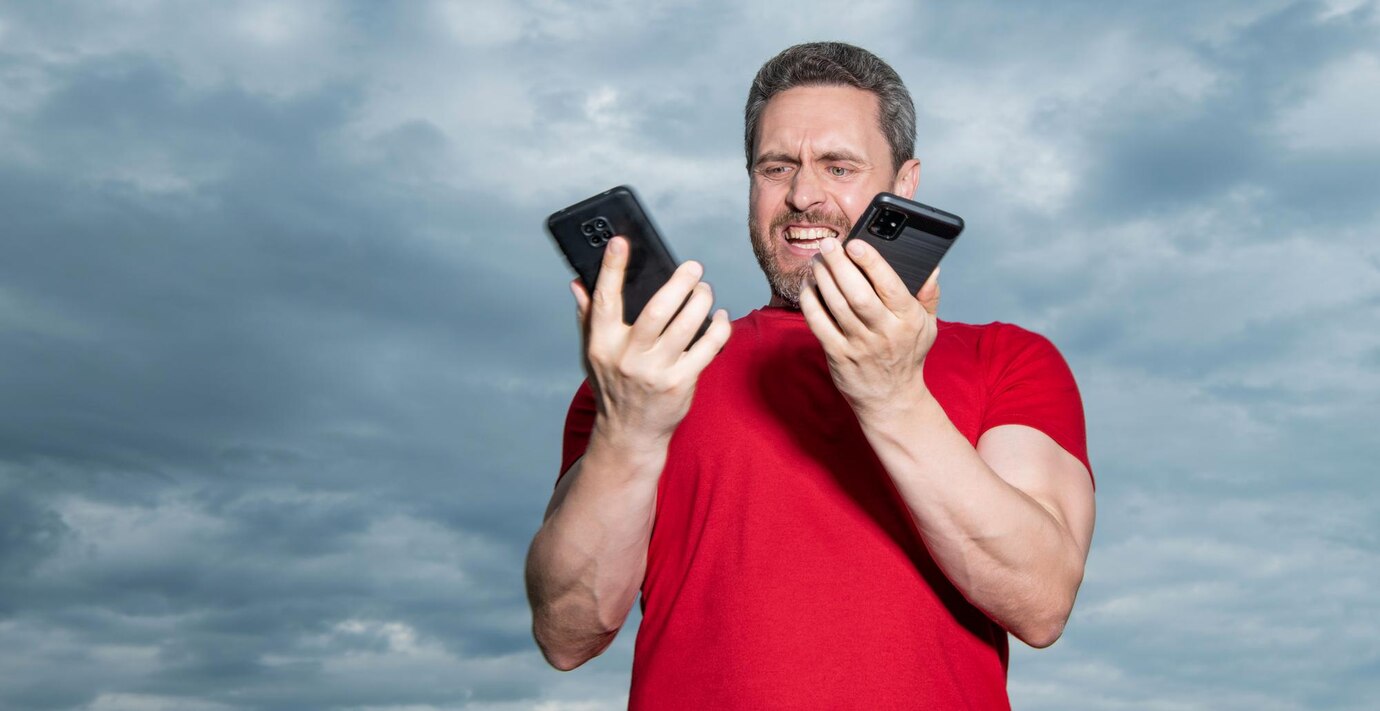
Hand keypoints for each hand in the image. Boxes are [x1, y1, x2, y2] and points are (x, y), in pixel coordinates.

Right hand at [572, 236, 731, 456]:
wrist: (630, 434)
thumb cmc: (612, 386)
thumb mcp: (592, 353)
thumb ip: (588, 317)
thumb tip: (578, 283)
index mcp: (602, 344)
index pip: (605, 300)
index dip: (611, 268)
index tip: (620, 242)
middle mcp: (628, 357)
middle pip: (657, 310)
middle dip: (679, 282)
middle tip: (692, 266)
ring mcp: (656, 371)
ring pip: (687, 325)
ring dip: (701, 300)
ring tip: (704, 289)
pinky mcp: (681, 383)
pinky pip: (708, 347)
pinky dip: (719, 327)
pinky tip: (719, 316)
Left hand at [798, 236, 940, 417]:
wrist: (890, 399)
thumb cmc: (907, 354)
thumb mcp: (928, 326)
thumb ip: (929, 295)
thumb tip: (931, 266)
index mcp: (908, 319)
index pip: (890, 285)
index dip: (871, 262)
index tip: (855, 243)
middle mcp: (884, 332)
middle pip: (857, 293)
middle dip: (839, 264)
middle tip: (828, 243)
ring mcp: (859, 345)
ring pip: (835, 305)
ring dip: (822, 278)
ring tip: (818, 259)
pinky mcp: (838, 356)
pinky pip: (818, 323)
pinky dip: (810, 301)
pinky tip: (808, 285)